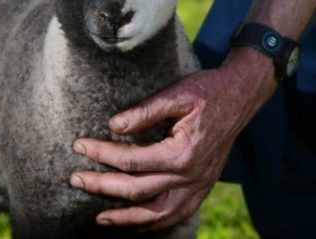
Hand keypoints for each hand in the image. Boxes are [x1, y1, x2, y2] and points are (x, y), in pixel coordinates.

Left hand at [70, 47, 277, 230]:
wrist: (240, 96)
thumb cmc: (207, 92)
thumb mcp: (175, 94)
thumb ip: (144, 112)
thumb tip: (113, 126)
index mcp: (181, 153)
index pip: (131, 160)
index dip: (101, 153)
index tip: (79, 145)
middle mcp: (190, 176)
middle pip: (137, 190)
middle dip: (102, 186)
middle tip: (75, 178)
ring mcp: (198, 186)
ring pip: (157, 214)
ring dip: (126, 218)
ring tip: (100, 219)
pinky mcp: (203, 187)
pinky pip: (176, 214)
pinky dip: (154, 223)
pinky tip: (136, 222)